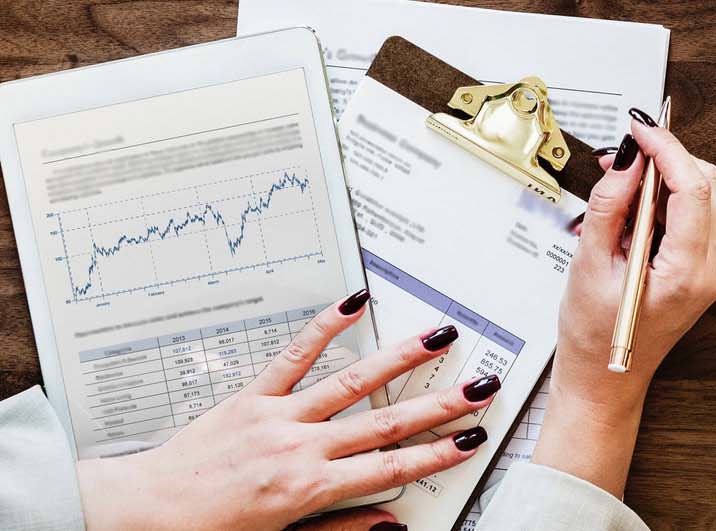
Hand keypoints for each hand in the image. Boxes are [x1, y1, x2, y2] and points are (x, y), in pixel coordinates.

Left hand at [76, 294, 488, 530]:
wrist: (140, 516)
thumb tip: (389, 527)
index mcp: (306, 491)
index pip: (387, 469)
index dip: (433, 454)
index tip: (468, 441)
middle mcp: (298, 448)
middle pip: (383, 423)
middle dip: (438, 405)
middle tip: (478, 385)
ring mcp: (277, 417)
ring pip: (350, 383)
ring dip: (399, 359)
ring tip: (437, 337)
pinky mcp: (251, 397)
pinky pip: (293, 357)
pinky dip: (325, 327)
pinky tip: (353, 303)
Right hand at [531, 114, 715, 496]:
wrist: (603, 382)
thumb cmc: (593, 339)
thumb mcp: (590, 266)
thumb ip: (610, 207)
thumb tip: (627, 160)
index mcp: (687, 272)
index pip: (693, 188)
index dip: (667, 149)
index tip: (640, 129)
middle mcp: (710, 270)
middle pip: (705, 185)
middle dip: (667, 158)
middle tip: (625, 151)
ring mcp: (709, 270)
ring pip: (701, 197)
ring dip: (663, 178)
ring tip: (619, 183)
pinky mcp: (700, 268)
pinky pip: (691, 217)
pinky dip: (664, 200)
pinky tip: (631, 207)